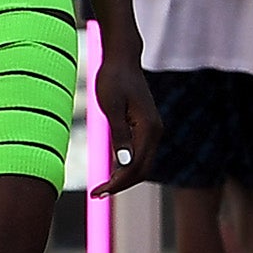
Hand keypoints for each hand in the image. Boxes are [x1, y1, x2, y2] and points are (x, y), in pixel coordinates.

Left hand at [92, 49, 161, 195]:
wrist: (122, 59)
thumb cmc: (113, 79)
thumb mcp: (111, 107)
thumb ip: (119, 135)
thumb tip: (123, 164)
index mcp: (148, 128)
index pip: (135, 167)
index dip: (118, 183)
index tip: (98, 192)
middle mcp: (155, 131)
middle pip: (142, 170)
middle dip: (121, 184)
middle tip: (97, 193)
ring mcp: (153, 130)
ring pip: (142, 164)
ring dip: (124, 177)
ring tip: (102, 187)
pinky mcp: (146, 127)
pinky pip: (140, 154)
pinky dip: (127, 166)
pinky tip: (112, 171)